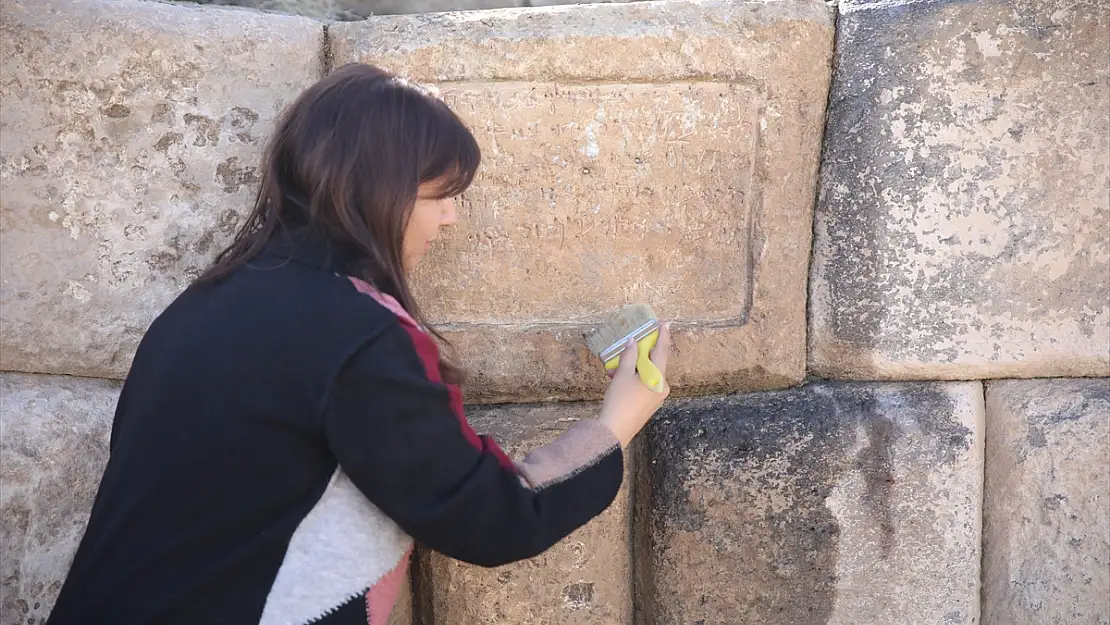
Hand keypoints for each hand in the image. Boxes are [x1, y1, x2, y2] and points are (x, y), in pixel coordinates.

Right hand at [598, 323, 671, 447]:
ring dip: (631, 368)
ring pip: (645, 375)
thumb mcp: (622, 375)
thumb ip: (629, 356)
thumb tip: (632, 342)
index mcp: (659, 379)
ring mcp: (656, 398)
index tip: (665, 324)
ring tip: (614, 368)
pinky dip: (632, 379)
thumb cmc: (620, 401)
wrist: (614, 431)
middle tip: (628, 347)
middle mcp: (661, 388)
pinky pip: (643, 385)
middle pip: (653, 364)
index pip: (661, 352)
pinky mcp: (648, 405)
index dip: (662, 337)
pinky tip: (617, 379)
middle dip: (638, 356)